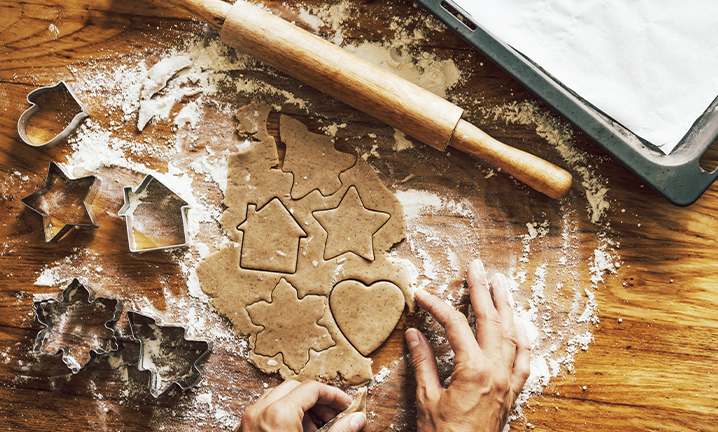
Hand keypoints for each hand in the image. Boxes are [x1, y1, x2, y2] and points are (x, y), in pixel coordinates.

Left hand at [237, 380, 365, 431]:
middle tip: (335, 416)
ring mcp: (247, 423)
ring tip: (318, 428)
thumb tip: (357, 419)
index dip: (334, 395)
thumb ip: (339, 431)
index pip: (312, 388)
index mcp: (278, 414)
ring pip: (277, 399)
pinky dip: (282, 417)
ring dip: (300, 408)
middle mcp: (259, 413)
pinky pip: (264, 413)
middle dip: (317, 400)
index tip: (346, 405)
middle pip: (294, 389)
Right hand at [406, 259, 531, 431]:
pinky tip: (520, 325)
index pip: (455, 324)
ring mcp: (508, 380)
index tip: (421, 295)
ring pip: (513, 333)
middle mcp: (496, 370)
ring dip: (506, 305)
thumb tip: (414, 333)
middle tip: (476, 266)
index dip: (437, 305)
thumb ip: (423, 362)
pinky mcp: (512, 391)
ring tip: (500, 283)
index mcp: (473, 369)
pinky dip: (523, 338)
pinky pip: (524, 358)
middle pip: (491, 319)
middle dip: (482, 289)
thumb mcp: (426, 398)